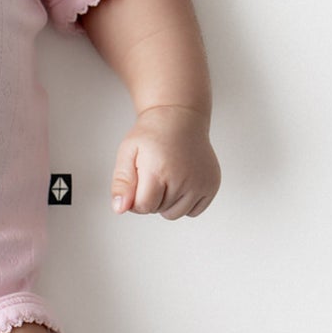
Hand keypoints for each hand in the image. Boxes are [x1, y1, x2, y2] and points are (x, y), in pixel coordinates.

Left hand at [110, 104, 219, 218]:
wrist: (179, 118)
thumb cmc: (152, 135)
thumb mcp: (128, 153)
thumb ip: (121, 183)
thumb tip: (120, 209)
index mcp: (159, 170)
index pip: (143, 206)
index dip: (135, 199)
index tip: (137, 183)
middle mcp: (184, 179)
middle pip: (158, 210)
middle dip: (151, 198)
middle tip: (154, 173)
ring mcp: (201, 183)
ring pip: (176, 214)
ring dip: (167, 202)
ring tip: (167, 178)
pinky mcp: (212, 185)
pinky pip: (193, 211)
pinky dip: (184, 203)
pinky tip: (180, 182)